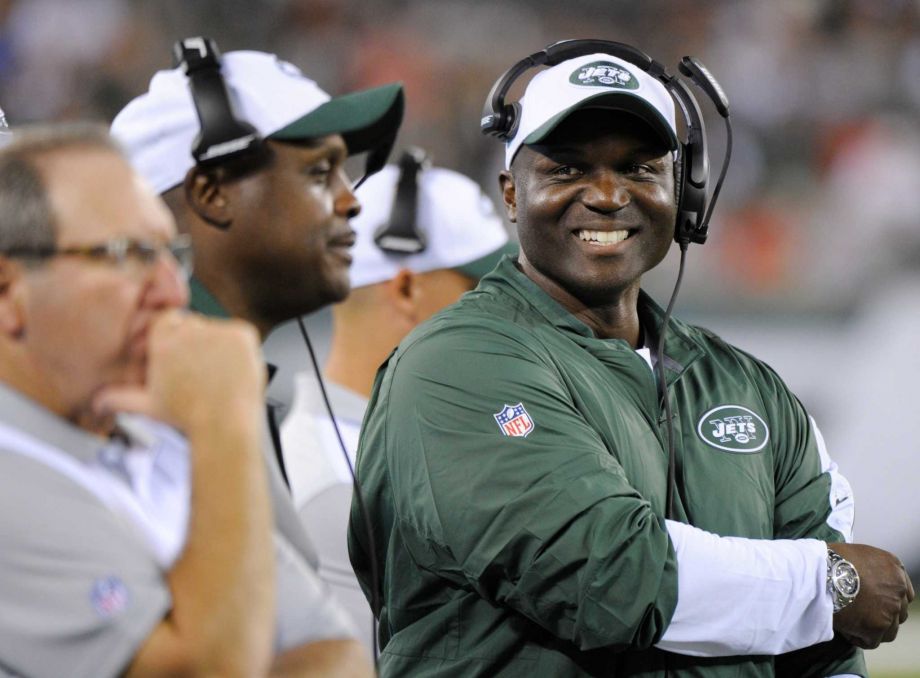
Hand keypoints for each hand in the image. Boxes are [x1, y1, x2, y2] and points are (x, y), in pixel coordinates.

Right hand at [93, 310, 264, 433]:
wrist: (224, 426)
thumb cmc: (188, 418)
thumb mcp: (148, 406)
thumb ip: (119, 398)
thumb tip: (99, 402)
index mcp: (163, 340)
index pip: (166, 321)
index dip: (173, 340)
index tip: (180, 358)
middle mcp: (189, 330)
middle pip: (192, 324)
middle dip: (195, 344)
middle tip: (201, 373)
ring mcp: (218, 330)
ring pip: (216, 330)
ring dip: (218, 347)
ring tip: (217, 377)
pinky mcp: (242, 334)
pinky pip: (240, 334)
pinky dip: (239, 348)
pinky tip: (233, 370)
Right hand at [830, 542, 914, 648]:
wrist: (819, 572)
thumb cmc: (830, 559)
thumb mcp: (858, 554)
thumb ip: (871, 568)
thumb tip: (865, 580)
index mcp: (894, 568)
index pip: (904, 593)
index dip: (888, 600)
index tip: (874, 603)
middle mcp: (898, 589)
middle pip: (899, 613)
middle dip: (882, 615)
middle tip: (861, 613)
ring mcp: (890, 609)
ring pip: (890, 631)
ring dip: (873, 630)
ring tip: (852, 624)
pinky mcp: (877, 627)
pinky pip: (871, 641)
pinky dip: (859, 638)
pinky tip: (846, 630)